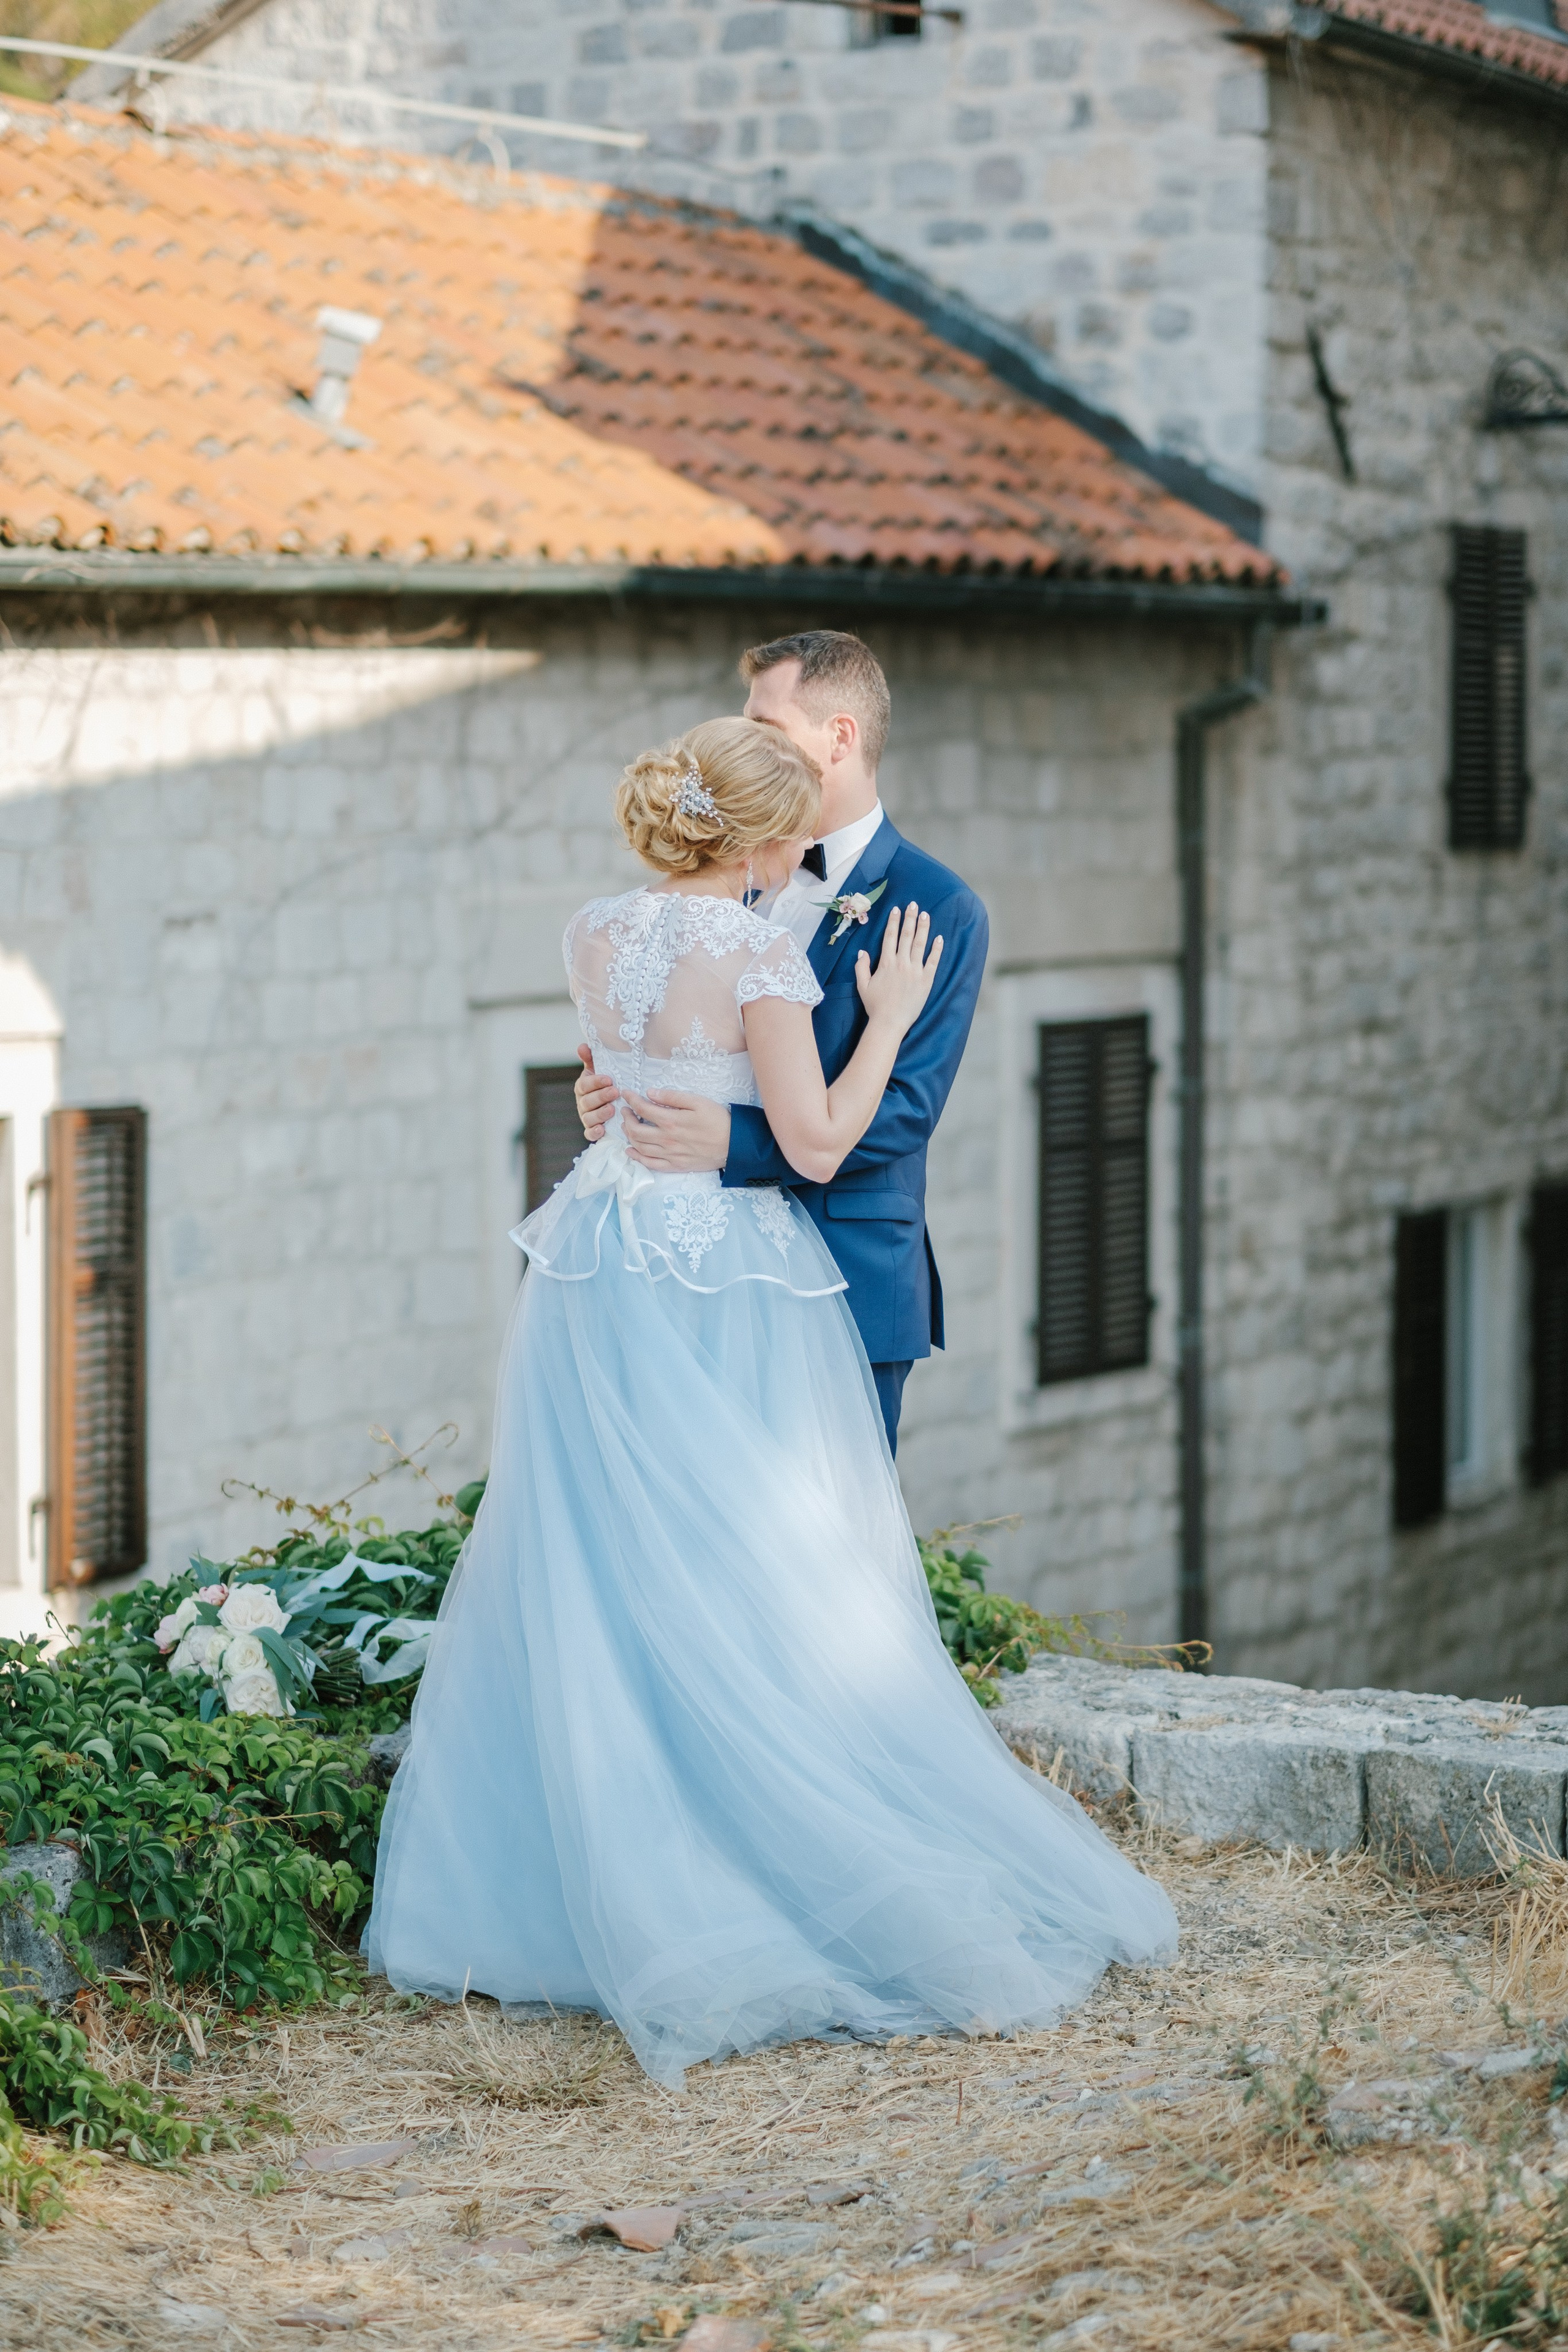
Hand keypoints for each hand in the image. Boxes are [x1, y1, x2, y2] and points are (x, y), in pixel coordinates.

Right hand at [574, 1045, 618, 1142]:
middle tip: (615, 1092)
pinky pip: (590, 1133)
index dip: (595, 1082)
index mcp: (583, 1087)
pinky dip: (594, 1132)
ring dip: (600, 1114)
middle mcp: (583, 1103)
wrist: (613, 1101)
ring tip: (612, 1109)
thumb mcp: (599, 1069)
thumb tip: (582, 1046)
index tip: (609, 1079)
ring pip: (588, 1118)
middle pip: (587, 1101)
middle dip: (601, 1097)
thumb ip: (591, 1058)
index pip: (584, 1084)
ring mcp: (586, 1117)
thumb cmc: (606, 1083)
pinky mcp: (592, 1130)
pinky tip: (602, 1129)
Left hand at [620, 1088, 731, 1173]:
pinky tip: (630, 1151)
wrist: (734, 1145)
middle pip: (635, 1130)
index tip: (626, 1094)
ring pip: (639, 1146)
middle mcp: (666, 1139)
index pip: (642, 1109)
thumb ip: (672, 1096)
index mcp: (671, 1121)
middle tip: (625, 1110)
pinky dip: (637, 1157)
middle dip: (626, 1118)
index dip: (631, 1100)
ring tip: (627, 1126)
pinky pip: (650, 1164)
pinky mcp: (675, 1166)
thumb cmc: (718, 1120)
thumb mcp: (697, 1101)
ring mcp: (669, 1155)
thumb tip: (650, 1093)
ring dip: (629, 1135)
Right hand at [856, 902, 943, 1038]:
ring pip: (920, 944)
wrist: (890, 1022)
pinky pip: (933, 961)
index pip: (890, 937)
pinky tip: (939, 938)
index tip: (897, 910)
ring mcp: (915, 971)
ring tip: (926, 915)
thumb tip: (862, 951)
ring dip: (923, 928)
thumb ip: (861, 967)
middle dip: (910, 919)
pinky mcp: (926, 980)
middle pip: (906, 936)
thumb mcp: (863, 986)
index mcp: (886, 963)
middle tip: (914, 905)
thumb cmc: (875, 1005)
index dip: (894, 922)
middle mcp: (901, 963)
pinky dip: (937, 949)